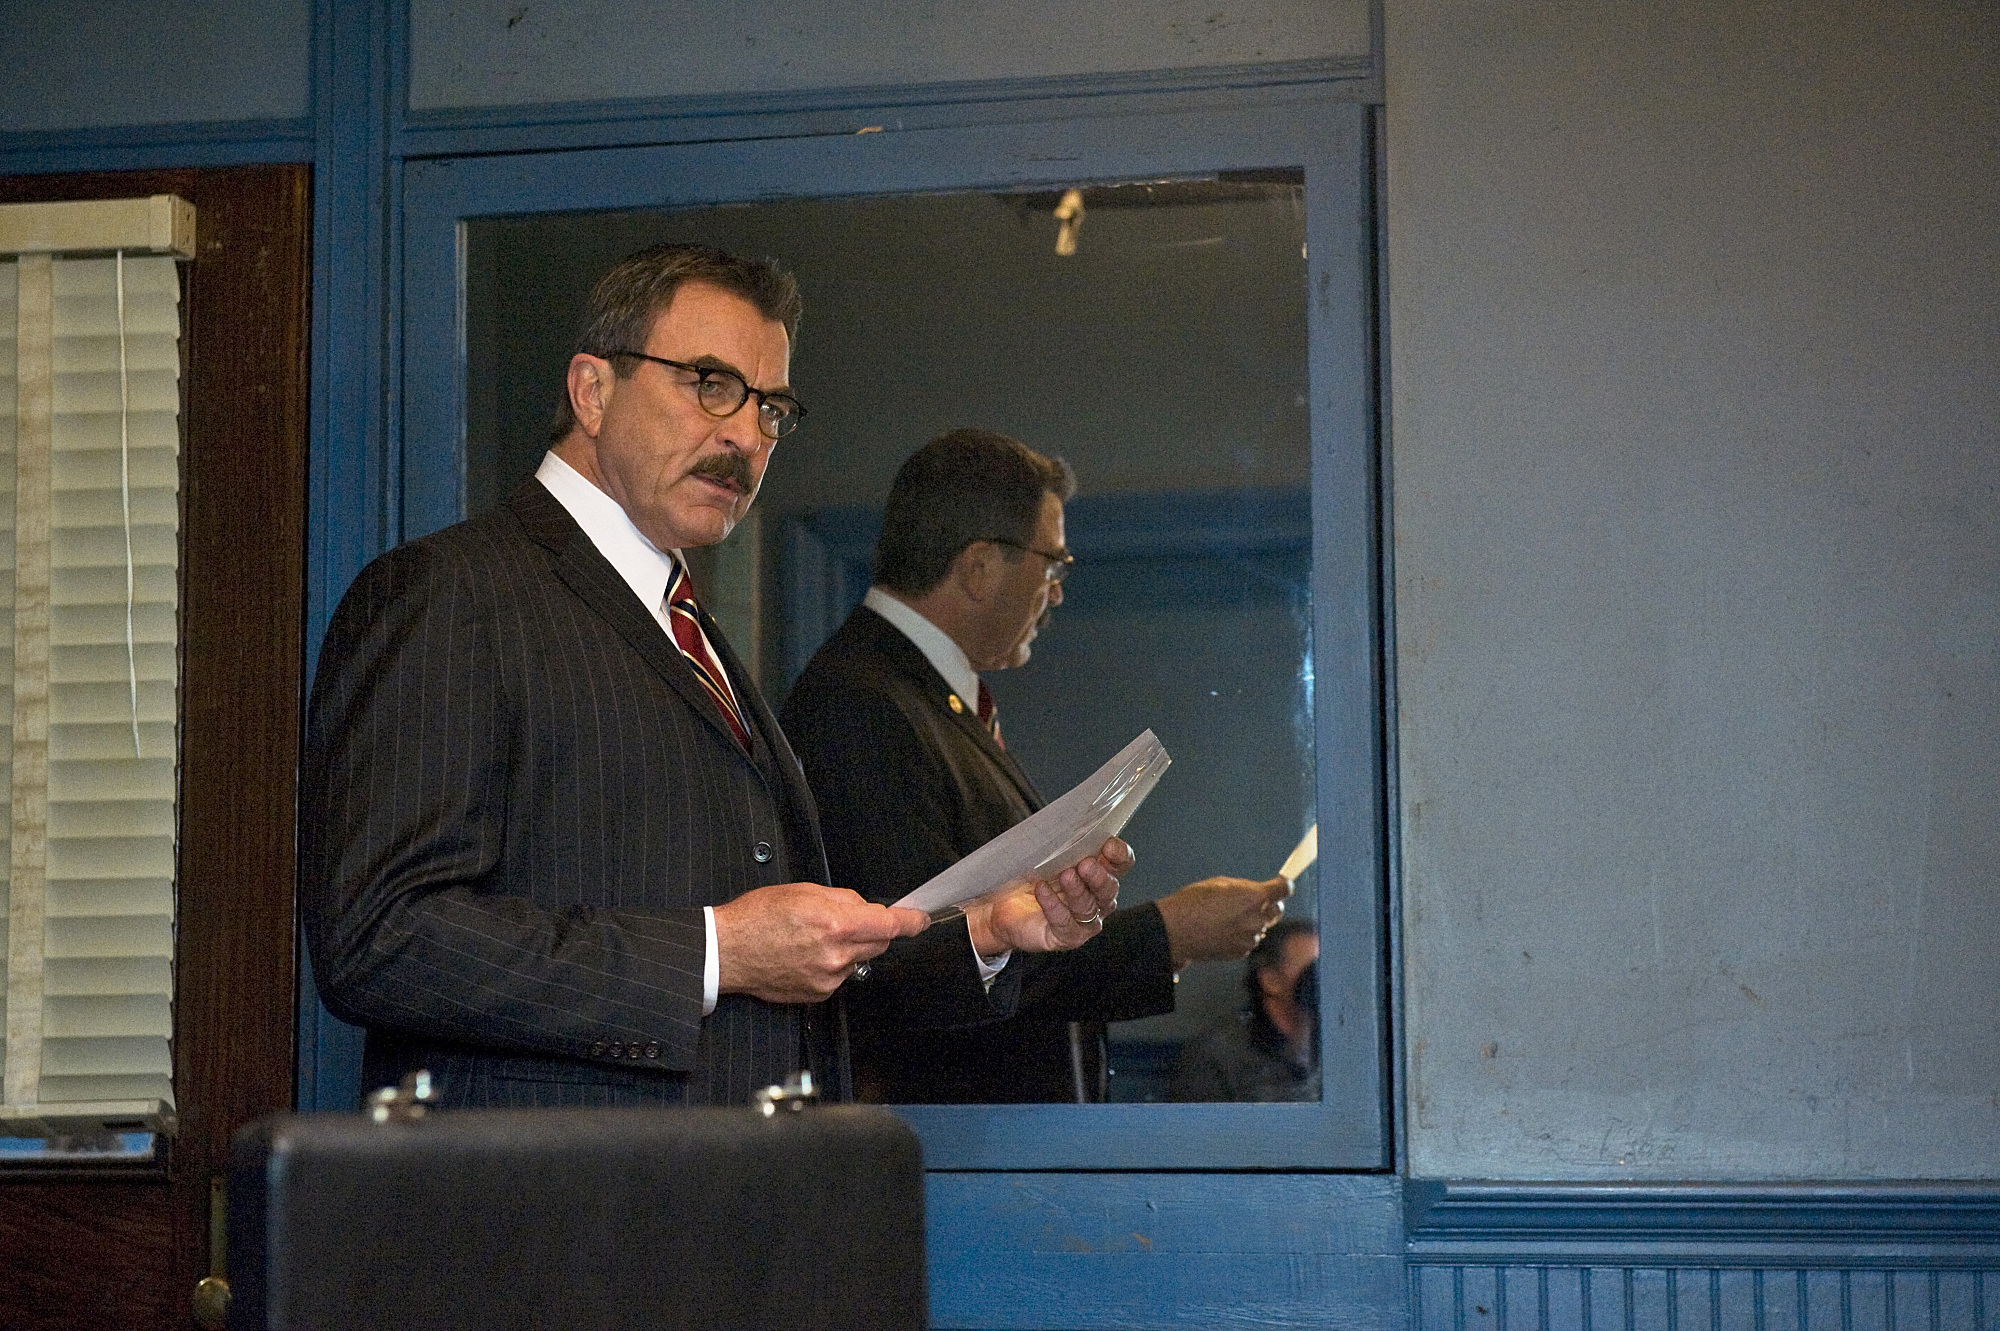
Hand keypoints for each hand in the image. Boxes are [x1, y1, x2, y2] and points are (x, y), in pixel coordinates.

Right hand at [712, 881, 928, 1003]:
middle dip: (872, 931)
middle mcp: (836, 955)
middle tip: (843, 920)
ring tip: (814, 938)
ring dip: (849, 948)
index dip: (910, 922)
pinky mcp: (818, 994)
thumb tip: (865, 908)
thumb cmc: (757, 917)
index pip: (888, 925)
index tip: (920, 920)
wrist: (726, 951)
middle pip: (878, 944)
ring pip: (858, 960)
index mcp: (835, 924)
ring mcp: (828, 979)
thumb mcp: (803, 891)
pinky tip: (806, 955)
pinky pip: (840, 976)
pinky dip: (833, 964)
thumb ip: (842, 899)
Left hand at [965, 837, 1131, 955]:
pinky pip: (1064, 923)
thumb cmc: (1031, 878)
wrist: (1003, 908)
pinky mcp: (1066, 937)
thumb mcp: (1046, 857)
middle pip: (1109, 888)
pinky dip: (1053, 905)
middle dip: (1099, 875)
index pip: (1121, 864)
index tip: (1108, 845)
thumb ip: (1061, 846)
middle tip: (1085, 864)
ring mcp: (1084, 921)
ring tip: (1065, 876)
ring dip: (1078, 890)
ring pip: (1089, 907)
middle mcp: (1098, 899)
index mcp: (1099, 874)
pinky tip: (1041, 890)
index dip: (1119, 855)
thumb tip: (1063, 826)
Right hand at [1155, 875, 1290, 969]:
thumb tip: (1254, 892)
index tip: (1281, 883)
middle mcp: (1257, 919)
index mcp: (1254, 897)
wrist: (1175, 931)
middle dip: (1268, 905)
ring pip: (1261, 927)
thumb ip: (1243, 888)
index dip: (1283, 884)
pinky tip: (1222, 930)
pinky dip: (1241, 936)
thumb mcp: (1220, 884)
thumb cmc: (1192, 903)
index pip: (1284, 889)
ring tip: (1227, 918)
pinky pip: (1248, 941)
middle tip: (1249, 901)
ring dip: (1252, 921)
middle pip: (1277, 910)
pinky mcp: (1240, 952)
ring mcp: (1249, 938)